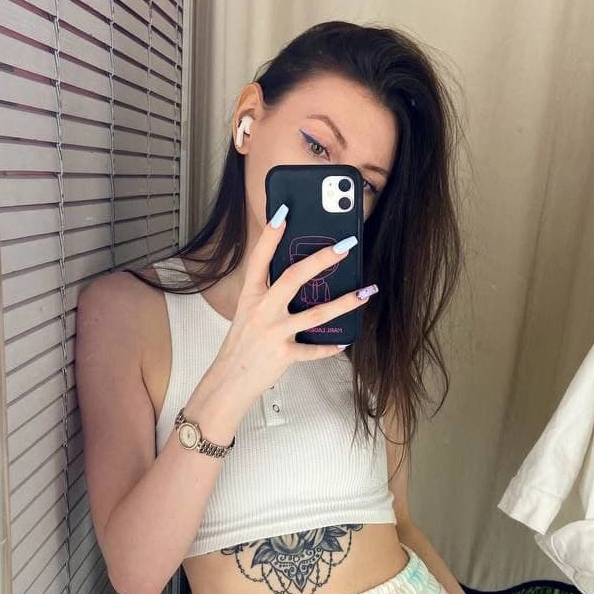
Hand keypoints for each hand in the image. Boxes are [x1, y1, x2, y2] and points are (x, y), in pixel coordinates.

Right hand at [210, 217, 372, 406]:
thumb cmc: (241, 344)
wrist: (229, 380)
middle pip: (294, 278)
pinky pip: (313, 349)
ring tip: (364, 292)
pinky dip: (329, 347)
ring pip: (315, 314)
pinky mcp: (284, 355)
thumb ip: (269, 295)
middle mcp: (263, 311)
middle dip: (321, 260)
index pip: (260, 259)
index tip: (284, 213)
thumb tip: (300, 278)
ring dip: (344, 303)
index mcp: (251, 296)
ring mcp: (274, 333)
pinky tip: (345, 341)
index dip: (271, 236)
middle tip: (344, 246)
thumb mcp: (248, 313)